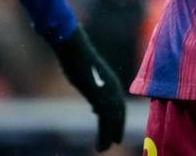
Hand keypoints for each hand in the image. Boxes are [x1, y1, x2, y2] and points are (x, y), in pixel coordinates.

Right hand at [50, 28, 125, 151]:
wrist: (74, 50)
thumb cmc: (78, 60)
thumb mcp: (89, 78)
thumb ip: (95, 93)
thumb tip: (96, 108)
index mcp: (112, 83)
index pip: (120, 105)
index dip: (119, 118)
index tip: (116, 128)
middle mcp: (114, 89)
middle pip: (120, 114)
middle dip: (118, 128)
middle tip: (116, 141)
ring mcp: (108, 94)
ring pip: (113, 122)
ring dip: (110, 136)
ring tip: (104, 148)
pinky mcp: (99, 99)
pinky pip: (105, 123)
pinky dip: (104, 137)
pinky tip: (100, 146)